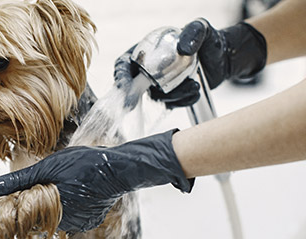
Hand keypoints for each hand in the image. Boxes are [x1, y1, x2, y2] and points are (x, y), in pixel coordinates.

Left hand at [0, 129, 193, 232]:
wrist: (120, 168)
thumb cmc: (85, 164)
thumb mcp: (48, 167)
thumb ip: (20, 180)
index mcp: (53, 213)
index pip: (25, 218)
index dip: (19, 204)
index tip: (17, 194)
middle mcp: (66, 225)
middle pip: (40, 217)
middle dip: (37, 201)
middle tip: (44, 181)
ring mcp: (80, 224)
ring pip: (55, 214)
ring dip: (53, 201)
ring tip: (62, 182)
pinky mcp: (90, 220)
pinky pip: (71, 214)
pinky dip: (68, 203)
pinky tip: (73, 188)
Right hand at [113, 19, 266, 107]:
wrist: (223, 58)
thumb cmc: (208, 40)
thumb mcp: (201, 29)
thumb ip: (193, 33)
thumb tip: (182, 49)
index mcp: (145, 51)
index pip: (124, 65)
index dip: (120, 76)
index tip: (124, 86)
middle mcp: (149, 70)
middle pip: (134, 86)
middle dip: (133, 97)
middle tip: (139, 102)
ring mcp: (159, 84)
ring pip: (156, 97)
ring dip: (173, 96)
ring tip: (193, 86)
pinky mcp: (171, 96)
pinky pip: (172, 104)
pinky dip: (183, 100)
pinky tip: (195, 90)